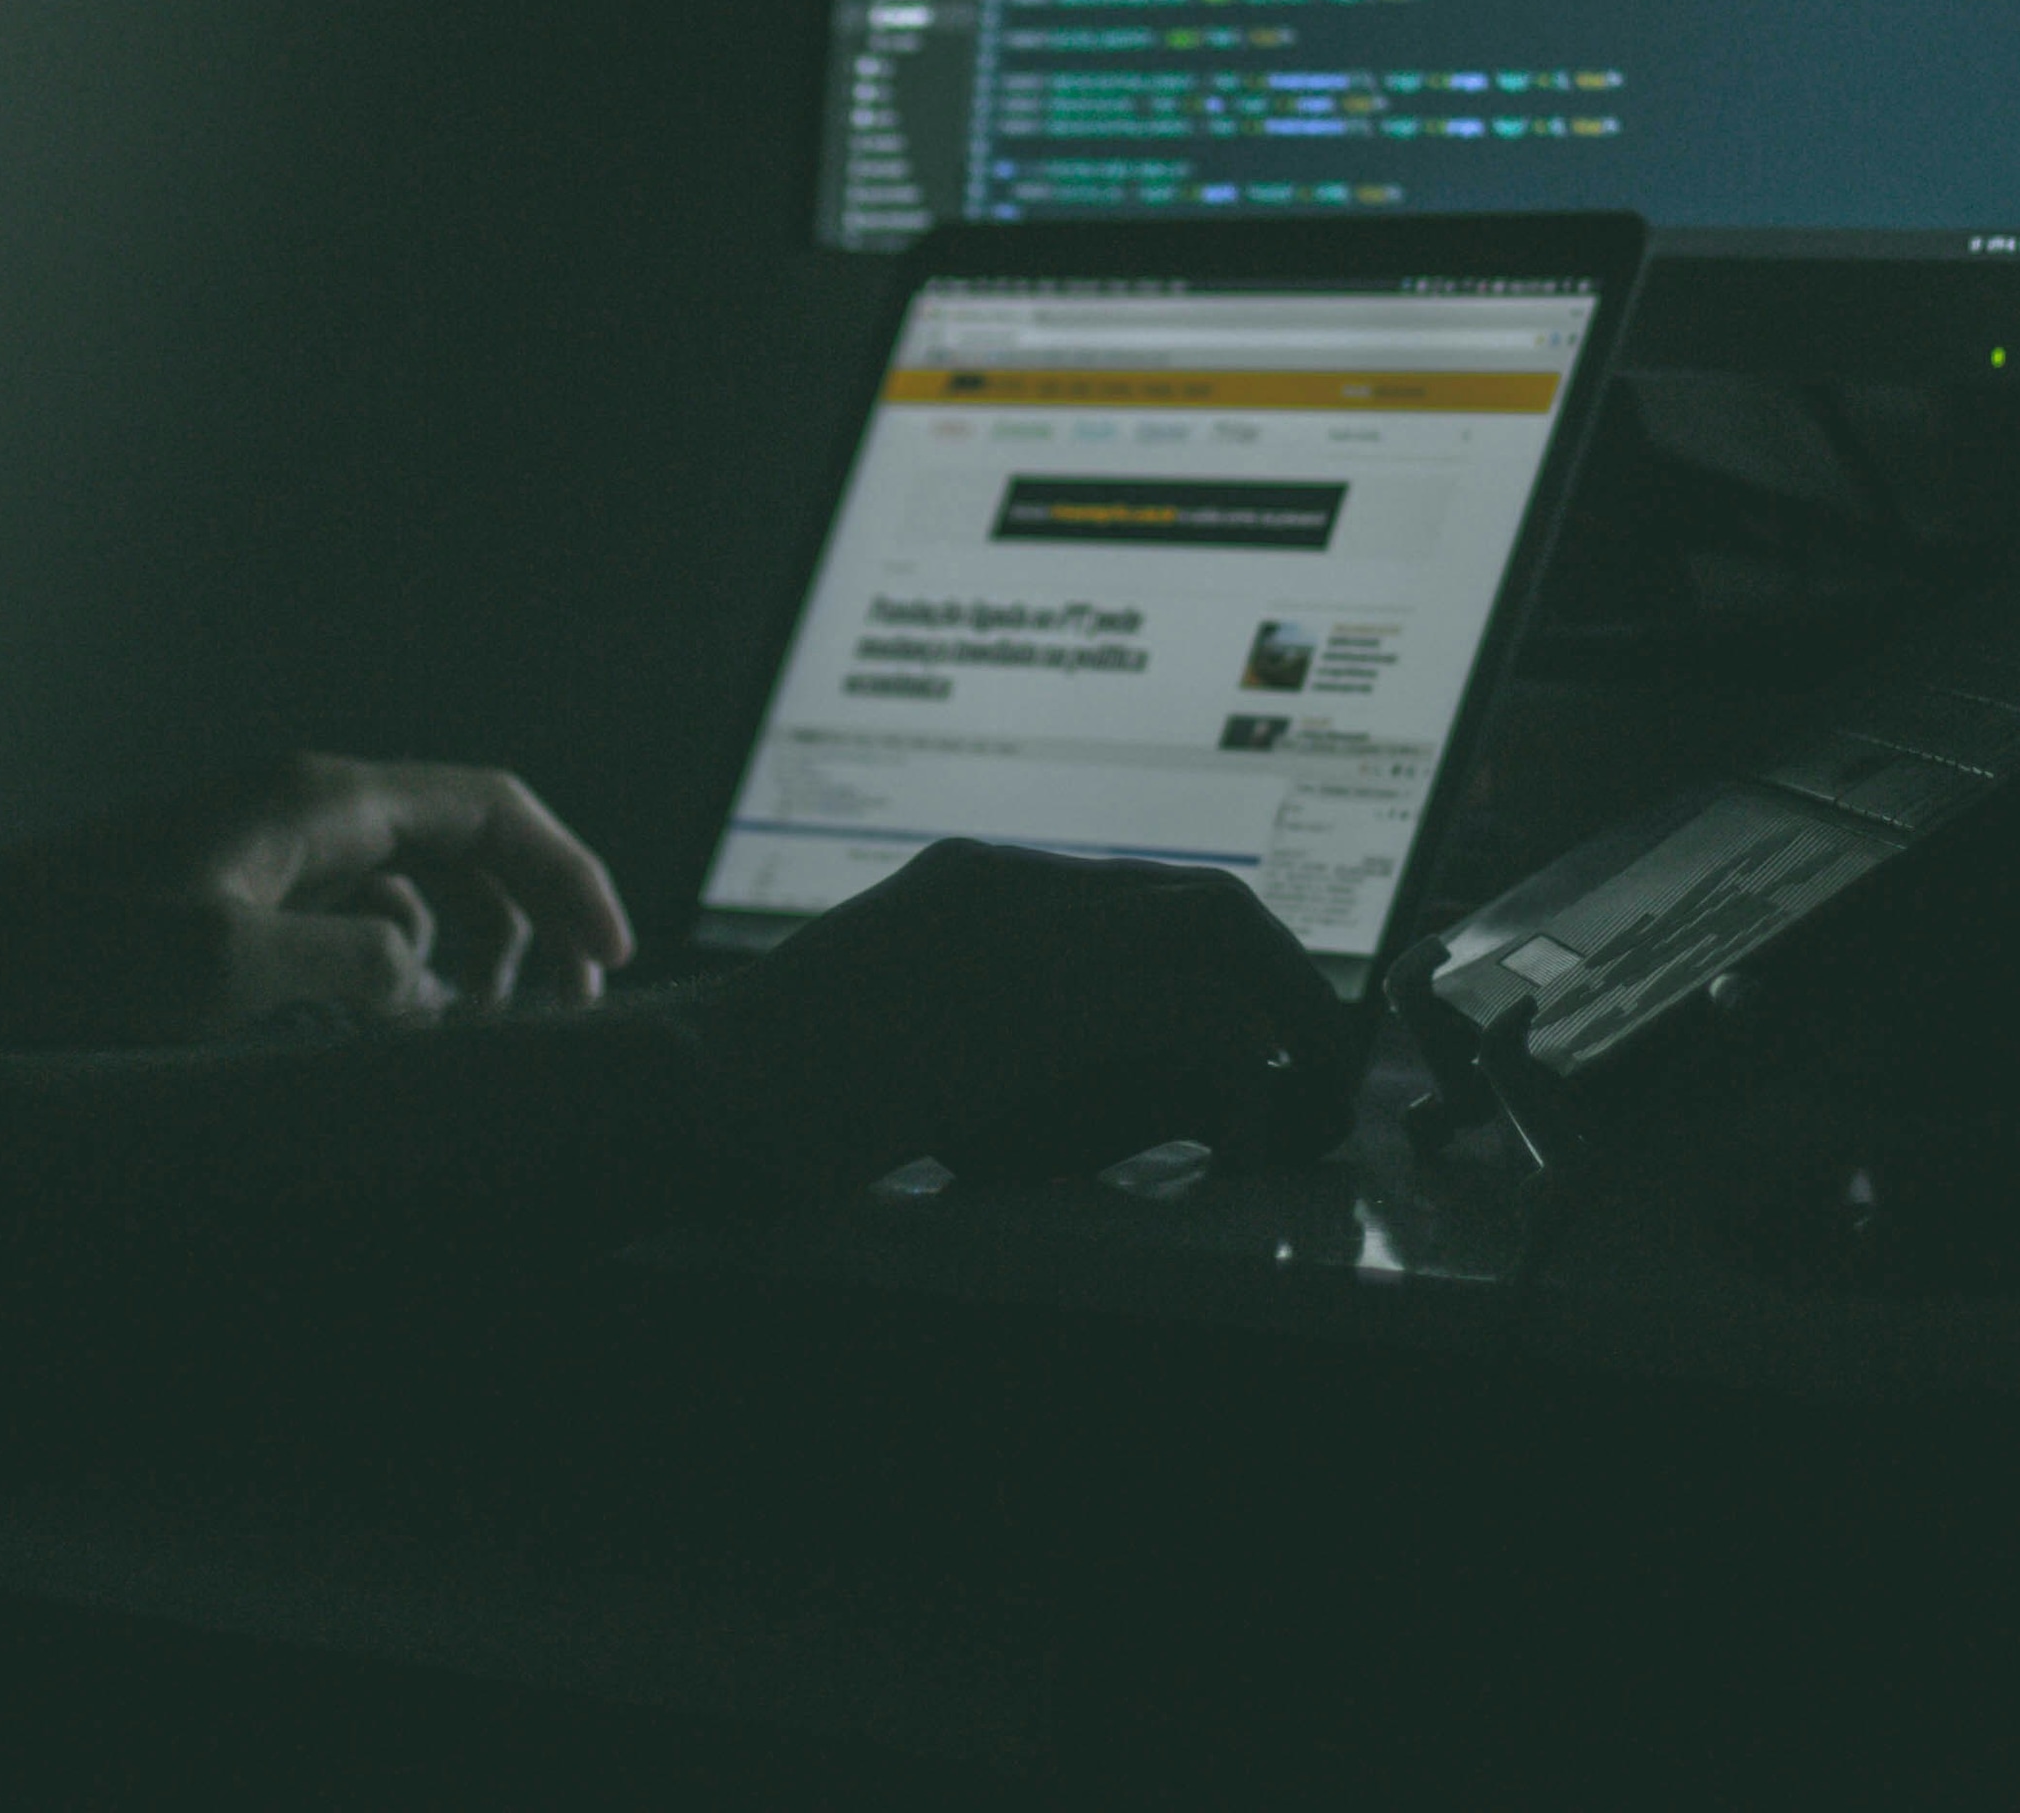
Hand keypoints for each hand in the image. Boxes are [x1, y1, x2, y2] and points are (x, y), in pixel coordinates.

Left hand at [2, 752, 638, 1043]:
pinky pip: (354, 932)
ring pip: (414, 894)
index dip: (566, 875)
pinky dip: (396, 978)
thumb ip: (350, 963)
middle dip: (529, 922)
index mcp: (318, 804)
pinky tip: (388, 1040)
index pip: (490, 808)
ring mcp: (271, 859)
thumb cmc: (69, 954)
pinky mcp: (238, 908)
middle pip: (465, 849)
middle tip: (564, 1017)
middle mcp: (306, 815)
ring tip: (479, 1040)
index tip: (608, 959)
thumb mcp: (222, 967)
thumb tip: (429, 976)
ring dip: (466, 959)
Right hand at [687, 839, 1358, 1196]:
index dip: (1221, 955)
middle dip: (1278, 975)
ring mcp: (1025, 932)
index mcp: (977, 882)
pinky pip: (1188, 1018)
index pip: (1143, 892)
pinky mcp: (1035, 1004)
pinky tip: (1243, 1138)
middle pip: (1202, 898)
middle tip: (1315, 1052)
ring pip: (1218, 931)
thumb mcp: (898, 1021)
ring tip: (1312, 1085)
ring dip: (1285, 1007)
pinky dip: (1238, 1076)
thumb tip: (1096, 1078)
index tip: (1258, 1017)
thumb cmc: (774, 1085)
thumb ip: (989, 1023)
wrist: (704, 1083)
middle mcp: (1012, 885)